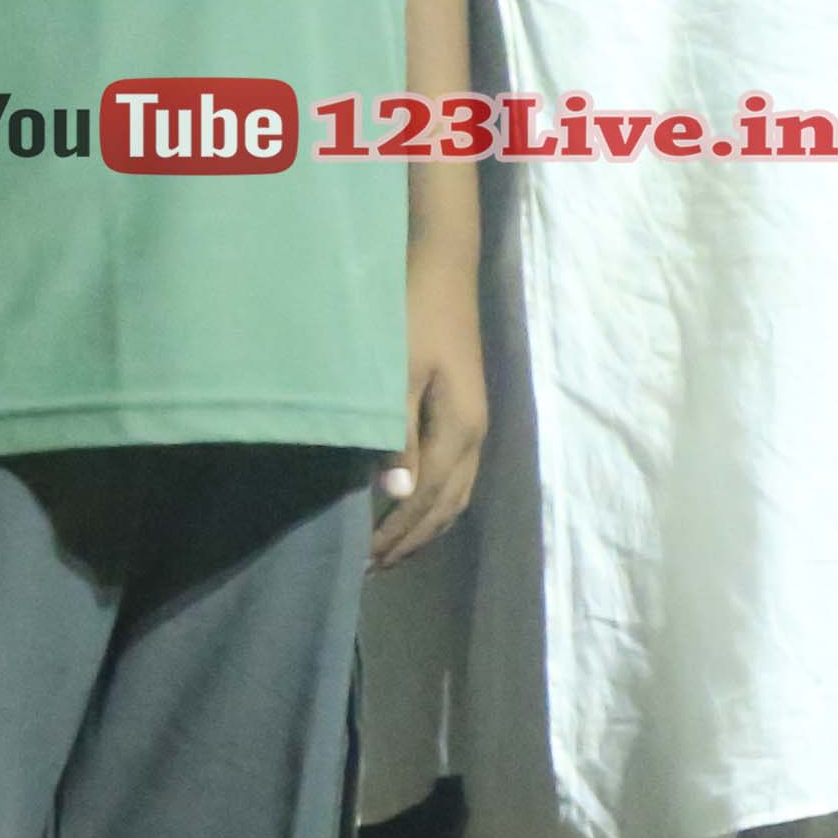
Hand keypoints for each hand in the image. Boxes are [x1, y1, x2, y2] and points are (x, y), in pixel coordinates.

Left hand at [373, 267, 484, 566]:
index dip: (396, 533)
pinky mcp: (467, 412)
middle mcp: (475, 435)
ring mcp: (476, 424)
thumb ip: (398, 434)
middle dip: (411, 540)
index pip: (427, 499)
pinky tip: (414, 505)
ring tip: (392, 550)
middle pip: (448, 506)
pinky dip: (436, 504)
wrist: (441, 268)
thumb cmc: (412, 315)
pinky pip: (457, 477)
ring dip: (426, 528)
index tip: (361, 560)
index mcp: (460, 429)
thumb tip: (398, 494)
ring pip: (457, 495)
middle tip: (370, 568)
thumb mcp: (398, 374)